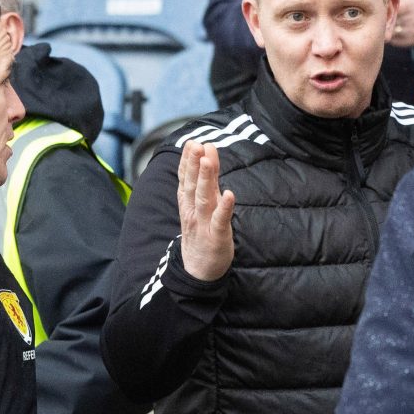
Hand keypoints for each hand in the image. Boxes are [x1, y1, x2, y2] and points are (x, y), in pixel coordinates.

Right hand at [177, 141, 235, 281]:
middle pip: (192, 185)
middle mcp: (193, 212)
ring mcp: (204, 224)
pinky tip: (229, 194)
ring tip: (208, 161)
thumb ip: (203, 183)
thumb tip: (204, 156)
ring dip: (205, 179)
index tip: (192, 142)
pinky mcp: (217, 237)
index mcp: (188, 204)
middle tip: (197, 145)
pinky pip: (220, 221)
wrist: (198, 271)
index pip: (185, 179)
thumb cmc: (201, 235)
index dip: (187, 161)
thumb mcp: (199, 207)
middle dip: (194, 164)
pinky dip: (224, 208)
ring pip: (204, 198)